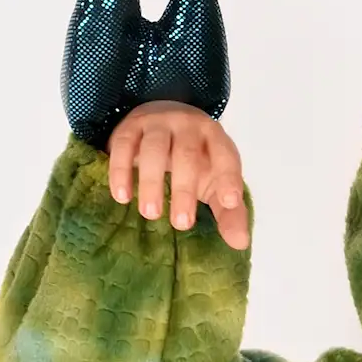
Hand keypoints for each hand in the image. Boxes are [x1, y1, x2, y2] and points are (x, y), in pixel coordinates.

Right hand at [108, 103, 248, 245]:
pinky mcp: (131, 126)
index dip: (229, 177)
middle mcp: (188, 125)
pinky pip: (124, 145)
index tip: (230, 202)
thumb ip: (229, 211)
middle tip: (180, 224)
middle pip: (187, 154)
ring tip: (150, 214)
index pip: (226, 156)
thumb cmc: (194, 160)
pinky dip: (121, 170)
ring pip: (154, 148)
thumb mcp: (214, 182)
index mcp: (215, 138)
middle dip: (184, 190)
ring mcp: (158, 123)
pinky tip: (122, 196)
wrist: (162, 118)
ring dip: (151, 182)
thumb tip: (240, 243)